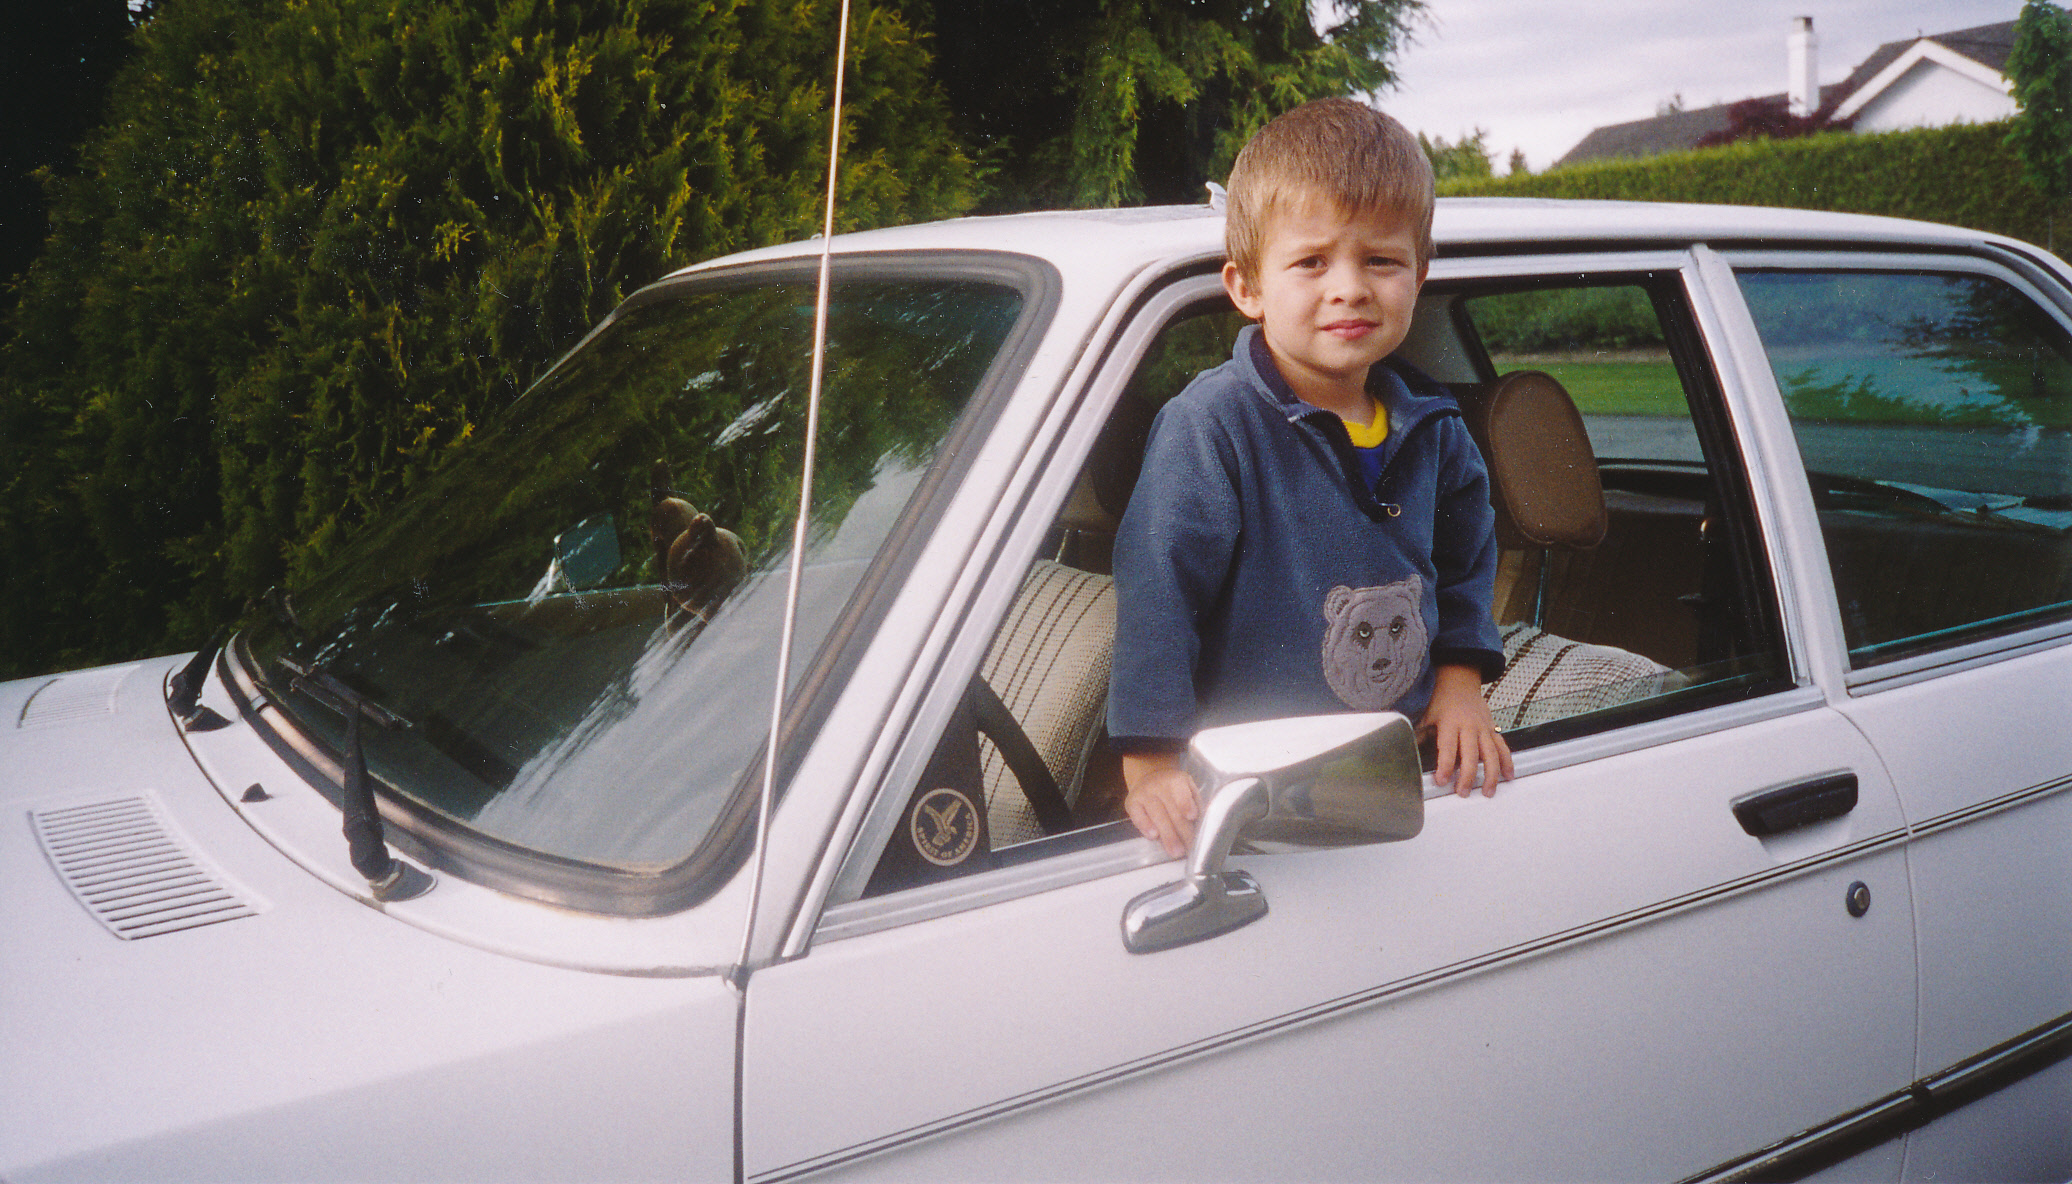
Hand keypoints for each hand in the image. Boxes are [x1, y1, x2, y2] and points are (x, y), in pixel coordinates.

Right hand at [1122, 751, 1198, 858]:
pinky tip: (1153, 836)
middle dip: (1182, 832)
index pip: (1181, 795)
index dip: (1186, 806)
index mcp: (1176, 780)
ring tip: (1175, 852)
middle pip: (1172, 811)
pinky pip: (1138, 816)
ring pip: (1157, 816)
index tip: (1192, 817)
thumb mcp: (1187, 787)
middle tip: (1189, 848)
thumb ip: (1194, 802)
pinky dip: (1145, 826)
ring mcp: (1143, 794)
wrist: (1148, 776)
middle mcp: (1158, 785)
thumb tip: (1199, 822)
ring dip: (1167, 836)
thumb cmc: (1173, 788)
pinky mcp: (1131, 802)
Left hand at [1421, 664, 1513, 797]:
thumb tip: (1405, 750)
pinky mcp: (1492, 729)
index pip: (1448, 748)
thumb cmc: (1441, 699)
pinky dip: (1507, 761)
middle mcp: (1469, 726)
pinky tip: (1508, 775)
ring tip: (1488, 792)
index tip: (1441, 781)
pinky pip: (1502, 746)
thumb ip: (1419, 733)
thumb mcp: (1426, 714)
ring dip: (1491, 774)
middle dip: (1468, 775)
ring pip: (1491, 753)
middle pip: (1471, 754)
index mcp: (1451, 723)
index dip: (1445, 765)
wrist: (1459, 681)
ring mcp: (1483, 728)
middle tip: (1463, 793)